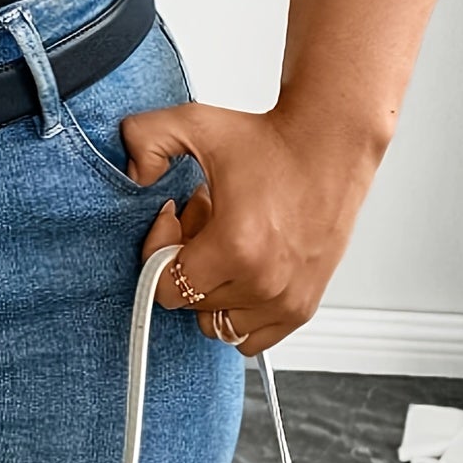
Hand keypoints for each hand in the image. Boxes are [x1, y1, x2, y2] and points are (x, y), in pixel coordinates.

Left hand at [123, 99, 380, 356]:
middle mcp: (265, 283)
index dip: (158, 250)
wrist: (329, 143)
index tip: (175, 216)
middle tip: (205, 219)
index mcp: (237, 247)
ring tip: (226, 242)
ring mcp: (287, 300)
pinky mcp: (303, 307)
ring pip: (217, 323)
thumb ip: (145, 139)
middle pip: (190, 301)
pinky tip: (243, 265)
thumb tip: (133, 174)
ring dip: (212, 287)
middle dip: (186, 260)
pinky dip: (237, 309)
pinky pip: (249, 337)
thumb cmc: (269, 139)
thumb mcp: (195, 124)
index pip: (165, 288)